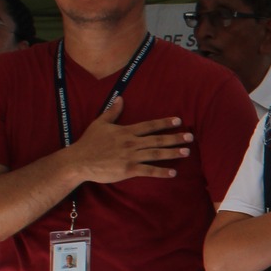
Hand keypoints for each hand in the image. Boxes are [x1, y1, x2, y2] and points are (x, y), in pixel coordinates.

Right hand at [69, 99, 191, 183]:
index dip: (164, 123)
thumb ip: (112, 111)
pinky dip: (161, 172)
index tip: (178, 121)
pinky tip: (173, 172)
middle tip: (190, 137)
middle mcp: (131, 143)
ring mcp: (130, 157)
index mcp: (126, 131)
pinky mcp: (128, 170)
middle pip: (157, 139)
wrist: (79, 161)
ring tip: (186, 152)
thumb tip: (120, 98)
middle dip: (175, 138)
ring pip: (156, 154)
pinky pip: (148, 171)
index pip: (149, 126)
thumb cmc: (89, 142)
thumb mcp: (100, 123)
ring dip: (172, 153)